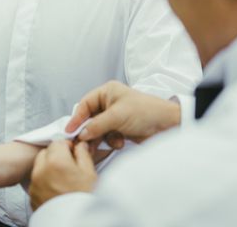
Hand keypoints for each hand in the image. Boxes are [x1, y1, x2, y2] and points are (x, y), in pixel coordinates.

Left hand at [29, 141, 96, 209]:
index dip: (67, 146)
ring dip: (48, 167)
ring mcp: (34, 184)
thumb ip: (83, 154)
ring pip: (39, 166)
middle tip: (68, 165)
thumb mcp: (89, 173)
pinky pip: (36, 181)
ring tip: (62, 178)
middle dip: (56, 155)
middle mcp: (41, 171)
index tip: (74, 153)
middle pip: (45, 153)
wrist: (73, 223)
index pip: (57, 142)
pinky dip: (44, 181)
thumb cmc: (83, 199)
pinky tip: (56, 188)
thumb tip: (80, 145)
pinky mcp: (32, 196)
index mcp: (56, 161)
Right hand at [66, 81, 180, 146]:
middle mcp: (110, 102)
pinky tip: (120, 143)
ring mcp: (115, 116)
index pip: (85, 104)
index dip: (77, 118)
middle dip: (90, 131)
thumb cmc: (145, 112)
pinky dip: (111, 141)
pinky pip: (108, 136)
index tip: (70, 132)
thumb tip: (81, 134)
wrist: (167, 125)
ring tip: (109, 143)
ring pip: (98, 129)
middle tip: (84, 144)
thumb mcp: (117, 116)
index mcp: (108, 92)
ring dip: (102, 138)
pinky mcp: (121, 128)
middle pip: (90, 118)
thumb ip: (97, 125)